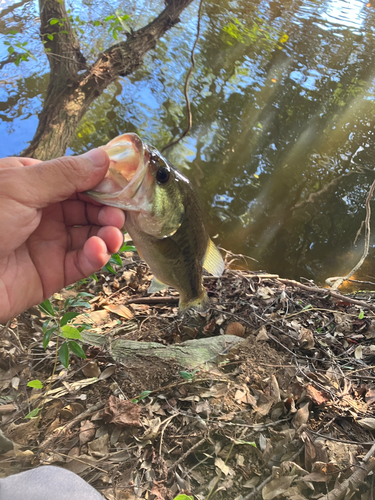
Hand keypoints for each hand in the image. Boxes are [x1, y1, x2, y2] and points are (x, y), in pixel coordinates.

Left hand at [0, 150, 124, 322]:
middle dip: (108, 210)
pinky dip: (96, 256)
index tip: (123, 185)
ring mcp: (50, 242)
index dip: (101, 182)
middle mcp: (44, 212)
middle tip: (118, 215)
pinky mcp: (54, 272)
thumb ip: (65, 173)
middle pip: (89, 207)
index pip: (77, 178)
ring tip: (111, 235)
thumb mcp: (21, 187)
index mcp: (33, 184)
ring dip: (107, 234)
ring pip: (91, 234)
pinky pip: (84, 262)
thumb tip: (104, 157)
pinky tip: (97, 252)